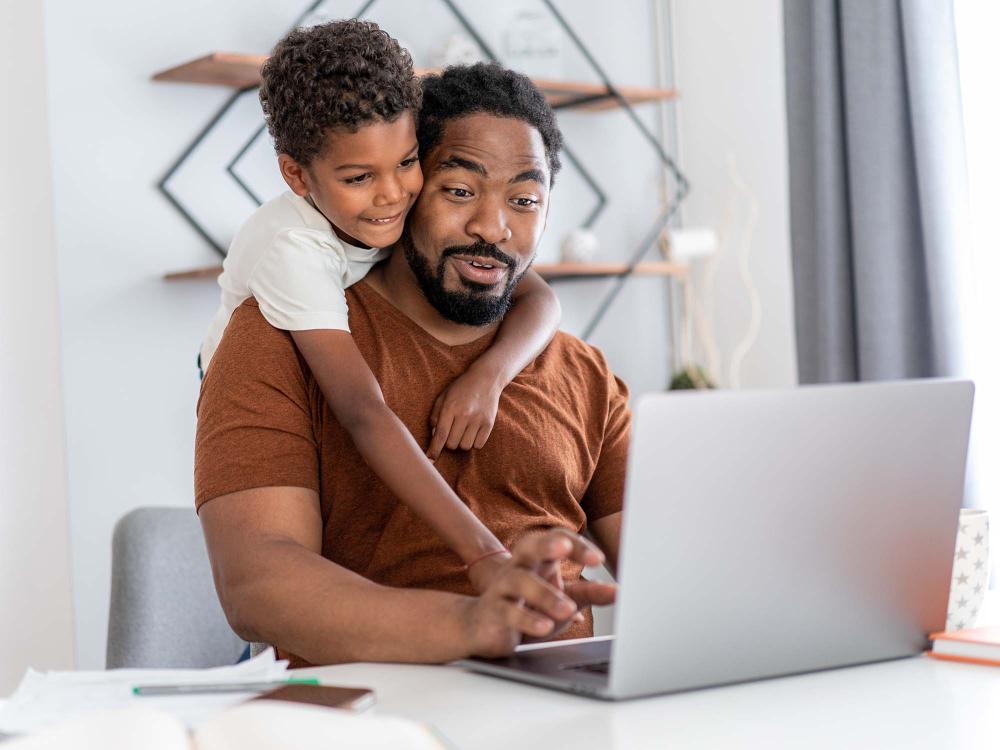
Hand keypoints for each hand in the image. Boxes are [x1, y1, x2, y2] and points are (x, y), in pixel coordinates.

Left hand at [427, 371, 501, 460]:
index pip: (440, 435)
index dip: (434, 449)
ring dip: (461, 443)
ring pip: (465, 446)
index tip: (430, 460)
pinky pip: (478, 445)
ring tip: (462, 431)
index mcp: (450, 407)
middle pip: (452, 444)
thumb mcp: (443, 397)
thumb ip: (435, 416)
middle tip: (451, 433)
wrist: (486, 378)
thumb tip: (434, 436)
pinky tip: (472, 432)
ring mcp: (478, 419)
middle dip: (448, 443)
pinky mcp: (489, 423)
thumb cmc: (461, 388)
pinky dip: (473, 442)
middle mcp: (464, 414)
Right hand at [458, 529, 616, 657]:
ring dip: (544, 594)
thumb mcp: (563, 599)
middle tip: (563, 548)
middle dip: (546, 544)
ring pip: (520, 580)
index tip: (598, 560)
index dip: (577, 545)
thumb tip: (618, 591)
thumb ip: (590, 594)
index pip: (557, 539)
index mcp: (539, 559)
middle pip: (529, 546)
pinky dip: (528, 619)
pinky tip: (545, 626)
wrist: (483, 626)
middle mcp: (519, 567)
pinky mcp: (493, 611)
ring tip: (567, 609)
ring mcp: (503, 588)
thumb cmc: (527, 608)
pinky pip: (509, 611)